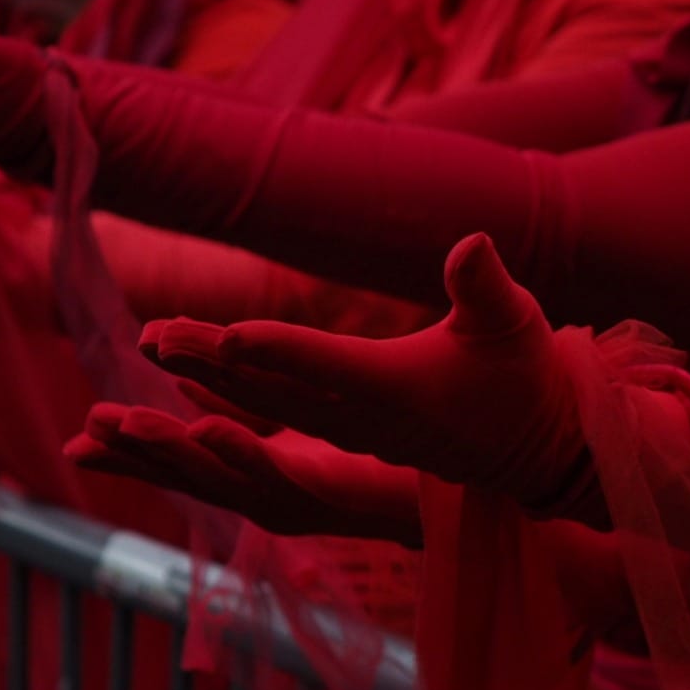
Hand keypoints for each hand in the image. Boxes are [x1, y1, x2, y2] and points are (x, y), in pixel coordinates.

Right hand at [67, 405, 424, 543]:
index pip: (178, 465)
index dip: (129, 455)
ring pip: (217, 476)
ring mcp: (293, 501)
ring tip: (121, 423)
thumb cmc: (378, 461)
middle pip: (185, 476)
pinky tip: (203, 426)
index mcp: (252, 479)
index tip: (75, 443)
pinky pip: (274, 472)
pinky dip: (236, 452)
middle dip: (132, 457)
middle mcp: (264, 496)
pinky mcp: (329, 495)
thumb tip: (190, 380)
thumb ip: (241, 404)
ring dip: (168, 450)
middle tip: (79, 436)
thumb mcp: (298, 425)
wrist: (443, 485)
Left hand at [138, 234, 595, 516]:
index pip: (327, 367)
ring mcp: (350, 435)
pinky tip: (181, 388)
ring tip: (152, 350)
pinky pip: (269, 424)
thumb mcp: (516, 323)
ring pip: (263, 411)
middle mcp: (364, 421)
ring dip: (205, 385)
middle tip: (154, 336)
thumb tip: (470, 242)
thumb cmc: (527, 376)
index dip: (276, 350)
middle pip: (276, 391)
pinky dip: (221, 409)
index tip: (225, 334)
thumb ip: (484, 286)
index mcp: (399, 391)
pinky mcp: (344, 438)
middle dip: (212, 364)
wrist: (538, 447)